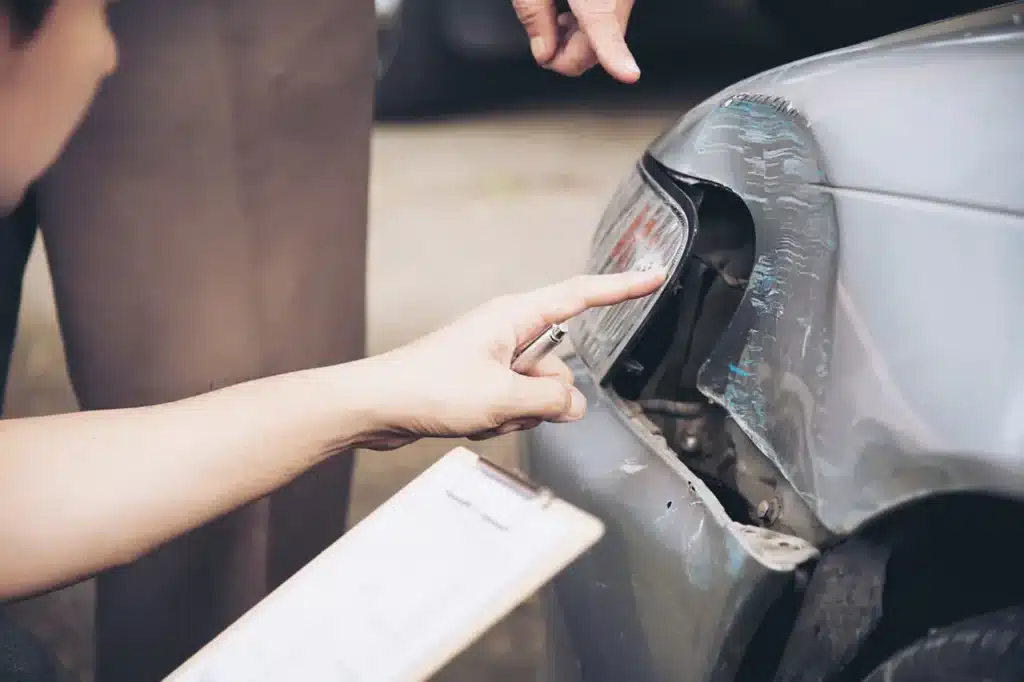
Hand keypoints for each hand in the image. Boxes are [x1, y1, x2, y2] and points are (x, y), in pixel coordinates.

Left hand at [361, 270, 663, 448]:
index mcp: (514, 316)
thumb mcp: (502, 397)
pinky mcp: (483, 381)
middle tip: (508, 405)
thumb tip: (575, 403)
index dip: (621, 288)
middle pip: (560, 363)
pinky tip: (470, 421)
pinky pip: (515, 403)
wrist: (377, 406)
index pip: (580, 295)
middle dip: (545, 395)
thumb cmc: (428, 388)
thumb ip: (551, 398)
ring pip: (539, 390)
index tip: (654, 276)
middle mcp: (507, 331)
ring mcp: (495, 357)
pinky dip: (500, 418)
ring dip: (519, 412)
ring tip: (481, 414)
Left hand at [512, 0, 638, 81]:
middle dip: (568, 54)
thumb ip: (533, 15)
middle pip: (601, 42)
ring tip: (554, 19)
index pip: (606, 29)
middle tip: (541, 44)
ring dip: (578, 39)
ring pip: (608, 32)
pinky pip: (611, 16)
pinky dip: (589, 24)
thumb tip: (543, 49)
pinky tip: (571, 10)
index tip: (629, 74)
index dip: (617, 55)